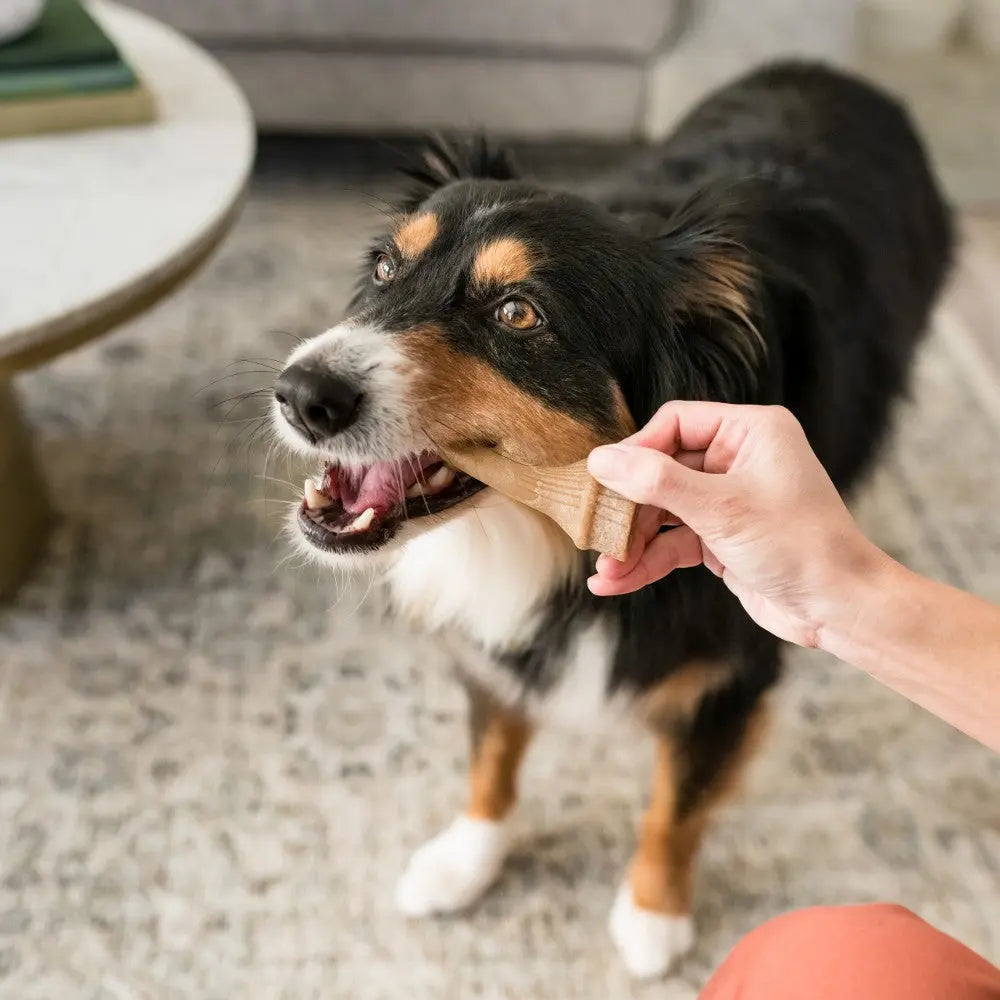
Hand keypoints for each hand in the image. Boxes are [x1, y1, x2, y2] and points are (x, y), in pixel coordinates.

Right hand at [587, 401, 885, 646]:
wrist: (839, 608)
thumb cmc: (798, 545)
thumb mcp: (721, 509)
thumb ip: (657, 482)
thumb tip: (601, 459)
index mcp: (750, 432)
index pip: (675, 423)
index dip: (637, 451)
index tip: (604, 480)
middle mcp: (738, 460)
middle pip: (662, 470)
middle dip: (630, 507)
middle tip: (598, 531)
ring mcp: (728, 501)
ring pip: (663, 512)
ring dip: (634, 542)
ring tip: (605, 569)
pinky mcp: (721, 538)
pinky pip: (673, 543)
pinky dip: (648, 562)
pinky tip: (618, 582)